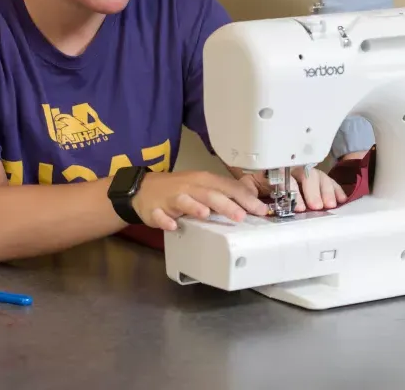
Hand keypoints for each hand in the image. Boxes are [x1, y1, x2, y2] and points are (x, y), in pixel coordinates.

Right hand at [131, 170, 268, 230]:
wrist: (144, 189)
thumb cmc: (180, 189)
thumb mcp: (203, 187)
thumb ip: (224, 194)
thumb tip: (250, 202)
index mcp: (204, 181)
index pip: (228, 187)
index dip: (245, 198)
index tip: (260, 209)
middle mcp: (190, 187)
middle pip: (210, 194)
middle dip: (226, 204)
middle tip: (241, 216)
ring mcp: (171, 198)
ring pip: (185, 201)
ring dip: (195, 207)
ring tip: (206, 215)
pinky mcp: (155, 209)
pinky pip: (160, 215)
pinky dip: (166, 220)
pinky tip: (172, 225)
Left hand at [238, 166, 347, 211]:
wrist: (260, 172)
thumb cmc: (256, 181)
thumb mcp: (247, 185)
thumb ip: (247, 194)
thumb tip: (252, 206)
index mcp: (276, 168)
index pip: (286, 177)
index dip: (293, 191)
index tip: (297, 207)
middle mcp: (293, 168)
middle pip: (306, 175)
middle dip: (312, 191)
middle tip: (316, 206)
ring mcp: (306, 171)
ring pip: (319, 176)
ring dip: (326, 191)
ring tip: (329, 205)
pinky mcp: (316, 177)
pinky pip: (328, 180)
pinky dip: (335, 189)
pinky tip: (340, 199)